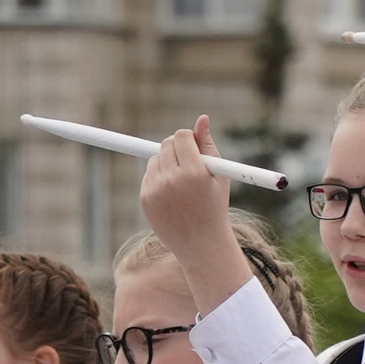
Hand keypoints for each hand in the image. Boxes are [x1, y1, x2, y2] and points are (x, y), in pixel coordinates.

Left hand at [138, 119, 252, 312]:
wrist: (200, 244)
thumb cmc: (215, 206)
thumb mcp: (219, 176)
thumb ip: (208, 145)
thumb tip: (202, 119)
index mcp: (194, 172)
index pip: (181, 136)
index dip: (187, 139)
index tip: (192, 145)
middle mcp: (172, 180)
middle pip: (165, 144)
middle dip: (176, 148)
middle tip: (186, 162)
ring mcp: (156, 190)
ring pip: (154, 159)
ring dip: (165, 163)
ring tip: (181, 183)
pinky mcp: (145, 199)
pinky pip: (148, 175)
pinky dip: (158, 178)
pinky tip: (172, 195)